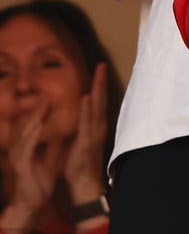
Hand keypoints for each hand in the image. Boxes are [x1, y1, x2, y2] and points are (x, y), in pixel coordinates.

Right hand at [3, 102, 62, 228]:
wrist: (31, 204)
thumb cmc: (38, 182)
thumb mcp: (48, 159)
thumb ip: (52, 146)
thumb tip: (60, 132)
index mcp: (26, 148)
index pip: (32, 127)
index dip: (40, 113)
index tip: (50, 99)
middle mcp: (19, 150)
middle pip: (26, 126)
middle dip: (36, 111)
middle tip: (45, 96)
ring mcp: (17, 157)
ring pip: (24, 133)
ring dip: (34, 118)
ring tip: (43, 105)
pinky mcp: (20, 165)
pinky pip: (26, 146)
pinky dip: (33, 134)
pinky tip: (39, 124)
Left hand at [64, 63, 107, 204]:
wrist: (84, 182)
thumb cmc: (81, 162)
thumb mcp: (82, 140)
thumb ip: (85, 126)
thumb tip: (83, 114)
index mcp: (96, 125)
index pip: (98, 101)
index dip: (98, 85)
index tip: (99, 69)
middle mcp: (99, 126)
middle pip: (100, 99)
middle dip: (100, 81)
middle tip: (101, 64)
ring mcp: (94, 133)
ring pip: (96, 107)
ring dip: (97, 90)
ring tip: (97, 74)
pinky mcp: (88, 141)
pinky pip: (87, 122)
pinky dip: (87, 109)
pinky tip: (86, 98)